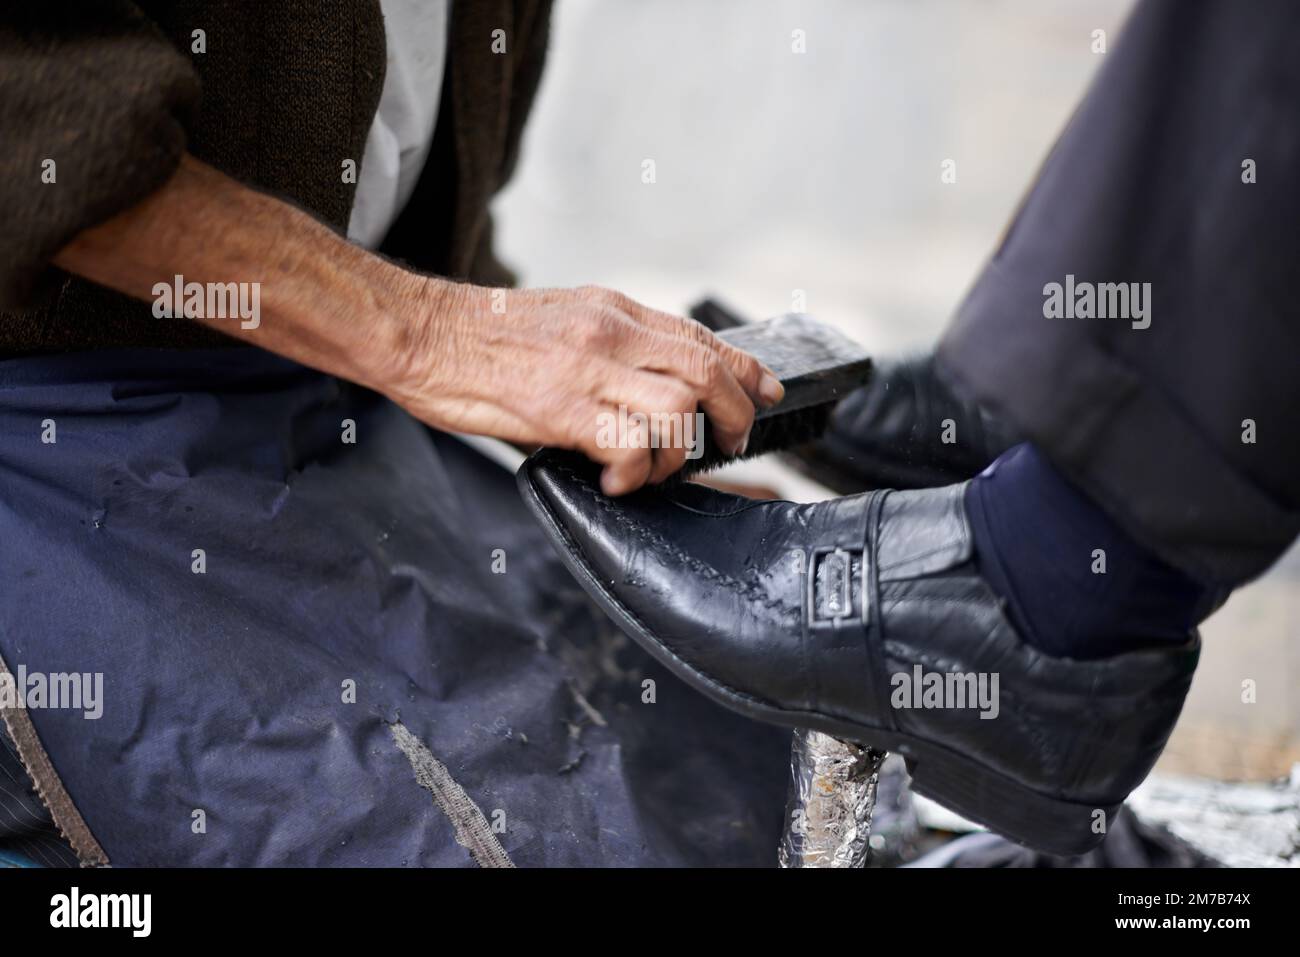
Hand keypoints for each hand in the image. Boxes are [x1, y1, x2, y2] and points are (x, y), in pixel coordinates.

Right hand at [388, 282, 784, 493]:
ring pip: (679, 408)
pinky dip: (636, 472)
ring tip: (659, 469)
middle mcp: (610, 333)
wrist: (421, 333)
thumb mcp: (562, 319)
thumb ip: (610, 345)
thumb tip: (647, 382)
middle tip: (730, 444)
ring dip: (682, 451)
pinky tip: (618, 481)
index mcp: (612, 310)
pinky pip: (630, 444)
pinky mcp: (561, 408)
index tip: (766, 391)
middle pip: (706, 371)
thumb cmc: (482, 336)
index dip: (744, 368)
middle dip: (734, 415)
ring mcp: (588, 369)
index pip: (699, 336)